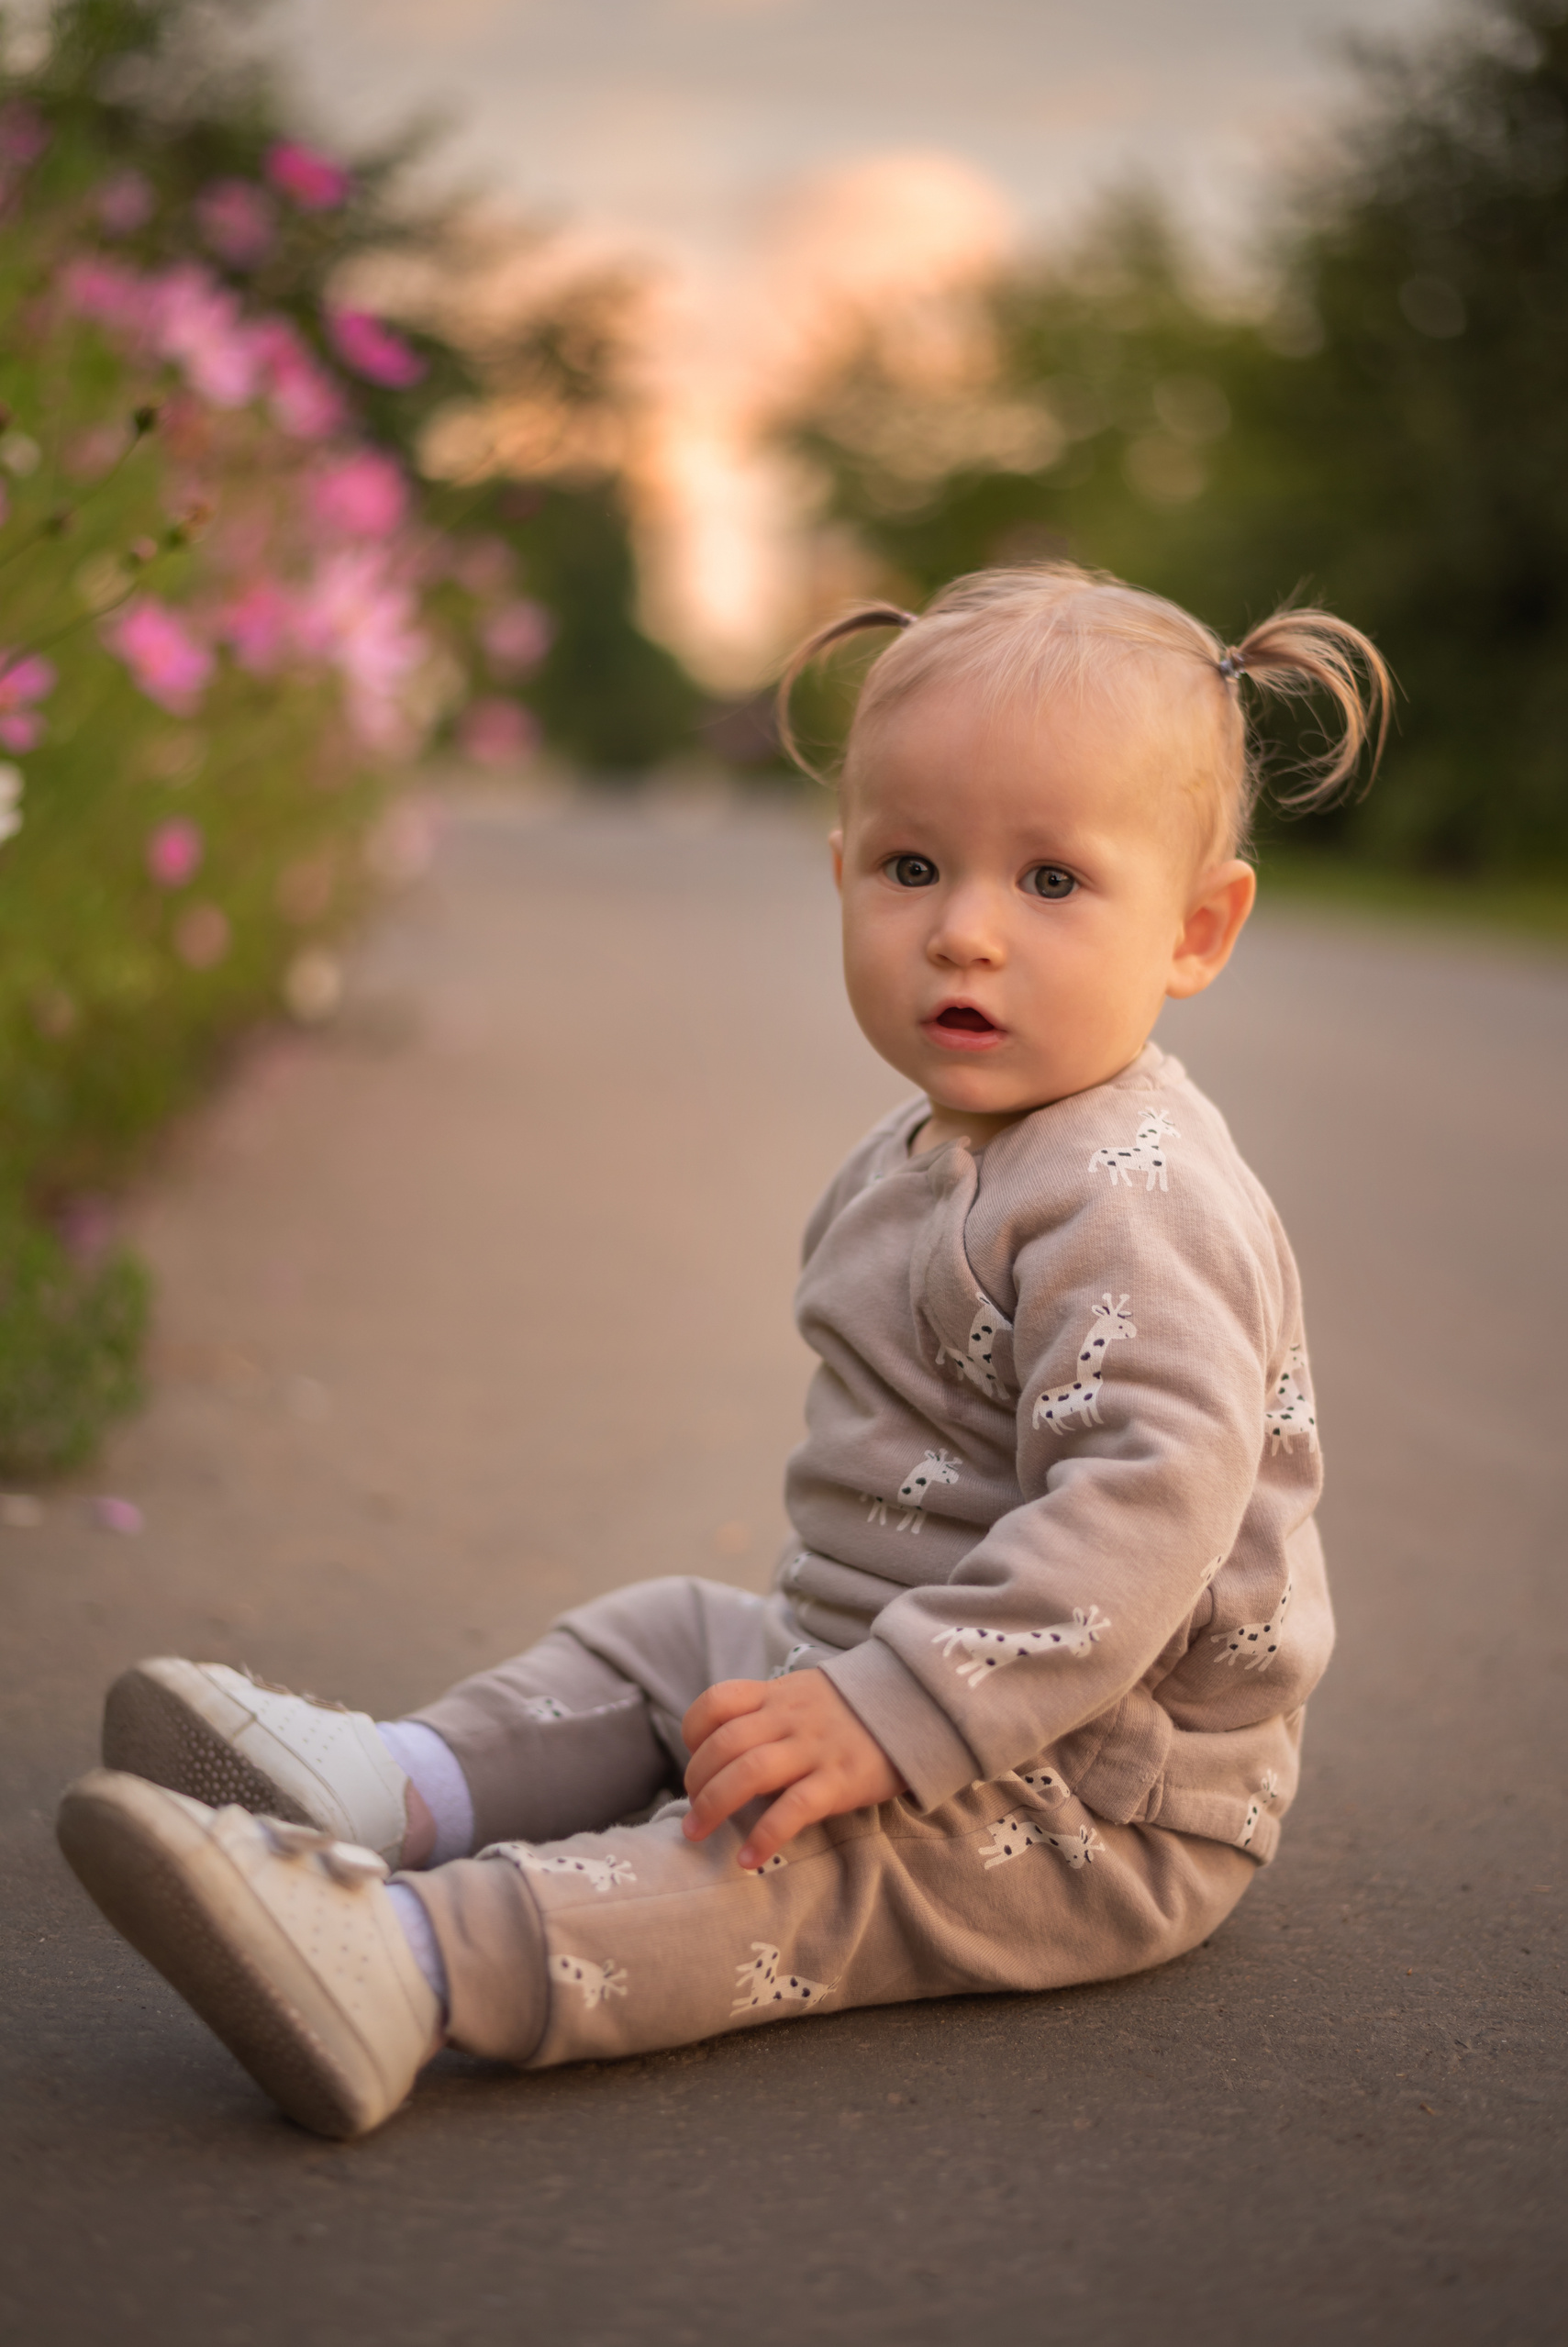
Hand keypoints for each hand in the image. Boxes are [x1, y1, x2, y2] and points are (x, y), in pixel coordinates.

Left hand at [681, 1670, 905, 1868]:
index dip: (692, 1732)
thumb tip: (722, 1750)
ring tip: (697, 1833)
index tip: (693, 1757)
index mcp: (778, 1694)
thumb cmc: (850, 1710)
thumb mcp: (806, 1694)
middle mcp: (791, 1718)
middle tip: (690, 1811)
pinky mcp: (841, 1780)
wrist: (917, 1706)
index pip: (718, 1702)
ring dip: (714, 1806)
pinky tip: (747, 1858)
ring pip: (750, 1773)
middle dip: (695, 1781)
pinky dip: (764, 1836)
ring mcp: (816, 1748)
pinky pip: (794, 1809)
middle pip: (725, 1744)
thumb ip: (768, 1713)